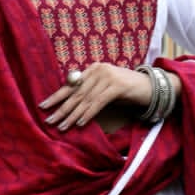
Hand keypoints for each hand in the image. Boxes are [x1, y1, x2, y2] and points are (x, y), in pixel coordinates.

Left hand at [40, 63, 171, 129]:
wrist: (151, 87)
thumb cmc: (126, 90)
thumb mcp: (104, 89)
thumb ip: (89, 92)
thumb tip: (69, 106)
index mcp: (93, 69)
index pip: (71, 84)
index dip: (56, 96)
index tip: (43, 106)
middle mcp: (98, 70)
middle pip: (76, 92)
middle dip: (62, 108)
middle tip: (49, 120)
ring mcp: (108, 76)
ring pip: (86, 99)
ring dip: (73, 115)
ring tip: (62, 126)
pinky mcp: (117, 86)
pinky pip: (99, 102)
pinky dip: (89, 113)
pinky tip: (80, 123)